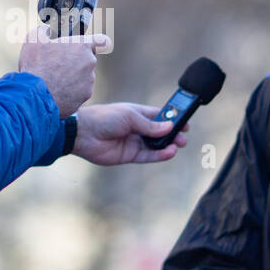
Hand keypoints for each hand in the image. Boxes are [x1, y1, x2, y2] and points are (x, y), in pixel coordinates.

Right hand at [18, 25, 106, 116]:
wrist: (36, 95)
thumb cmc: (36, 66)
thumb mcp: (34, 39)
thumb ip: (44, 31)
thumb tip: (46, 31)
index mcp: (81, 45)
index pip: (102, 40)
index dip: (99, 42)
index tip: (98, 45)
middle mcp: (89, 61)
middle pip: (88, 59)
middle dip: (76, 61)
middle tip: (60, 65)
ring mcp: (90, 79)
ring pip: (84, 76)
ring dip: (74, 77)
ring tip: (56, 80)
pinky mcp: (86, 94)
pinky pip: (81, 90)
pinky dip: (72, 91)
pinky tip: (58, 91)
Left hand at [71, 103, 187, 164]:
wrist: (83, 133)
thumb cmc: (105, 118)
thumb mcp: (130, 117)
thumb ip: (149, 125)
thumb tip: (169, 127)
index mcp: (137, 113)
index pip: (159, 116)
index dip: (172, 120)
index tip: (185, 122)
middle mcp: (137, 128)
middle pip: (159, 132)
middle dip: (173, 134)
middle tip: (183, 137)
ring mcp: (133, 142)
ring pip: (155, 145)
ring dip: (167, 146)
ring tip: (178, 145)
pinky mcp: (129, 155)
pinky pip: (147, 156)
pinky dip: (159, 155)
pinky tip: (169, 153)